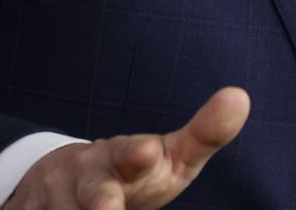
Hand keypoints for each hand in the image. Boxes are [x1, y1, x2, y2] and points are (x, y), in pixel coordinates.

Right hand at [5, 86, 250, 208]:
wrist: (62, 183)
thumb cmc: (132, 174)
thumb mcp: (168, 158)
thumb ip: (203, 135)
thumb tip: (241, 97)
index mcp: (121, 160)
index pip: (129, 155)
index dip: (137, 156)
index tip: (148, 153)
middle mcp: (84, 180)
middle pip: (92, 195)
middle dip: (100, 203)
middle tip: (109, 209)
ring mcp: (54, 202)